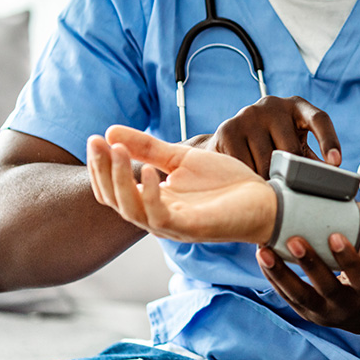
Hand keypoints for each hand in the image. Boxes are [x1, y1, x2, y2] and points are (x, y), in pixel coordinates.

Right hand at [87, 125, 275, 244]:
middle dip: (102, 170)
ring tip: (117, 150)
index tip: (95, 138)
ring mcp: (172, 225)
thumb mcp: (181, 158)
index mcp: (152, 201)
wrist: (263, 199)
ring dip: (120, 179)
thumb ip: (148, 147)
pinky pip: (161, 216)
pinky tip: (151, 172)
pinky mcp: (191, 228)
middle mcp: (156, 216)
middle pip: (114, 199)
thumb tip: (110, 131)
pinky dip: (152, 194)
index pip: (112, 189)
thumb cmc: (225, 183)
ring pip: (131, 209)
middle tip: (97, 142)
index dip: (100, 166)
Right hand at [187, 96, 341, 176]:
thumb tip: (332, 182)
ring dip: (268, 179)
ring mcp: (249, 115)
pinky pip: (245, 164)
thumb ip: (311, 158)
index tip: (335, 163)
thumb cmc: (270, 144)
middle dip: (291, 173)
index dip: (329, 140)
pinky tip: (249, 177)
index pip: (319, 119)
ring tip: (266, 182)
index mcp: (297, 106)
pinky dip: (250, 177)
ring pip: (268, 161)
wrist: (228, 141)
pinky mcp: (229, 129)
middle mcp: (273, 105)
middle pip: (291, 149)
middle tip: (288, 187)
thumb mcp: (294, 144)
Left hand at [258, 233, 359, 338]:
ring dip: (280, 273)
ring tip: (264, 252)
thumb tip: (342, 205)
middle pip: (327, 288)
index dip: (348, 258)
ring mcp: (325, 314)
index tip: (336, 236)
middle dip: (310, 264)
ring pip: (301, 296)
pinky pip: (288, 297)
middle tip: (294, 240)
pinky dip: (274, 278)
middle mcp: (347, 307)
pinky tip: (263, 259)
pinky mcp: (308, 315)